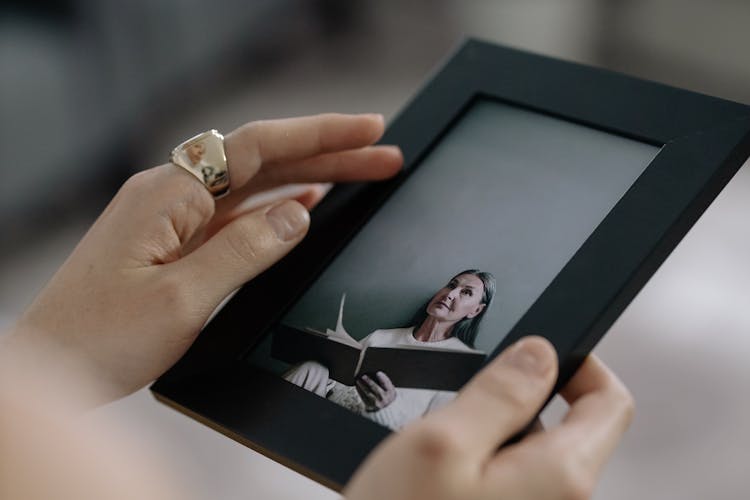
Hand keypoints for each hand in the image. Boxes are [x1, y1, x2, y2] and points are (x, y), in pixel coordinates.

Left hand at [3, 113, 401, 404]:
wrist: (50, 367)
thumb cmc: (99, 337)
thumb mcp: (183, 298)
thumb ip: (246, 251)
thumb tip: (298, 214)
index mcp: (168, 194)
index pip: (257, 147)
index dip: (319, 135)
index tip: (367, 130)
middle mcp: (170, 194)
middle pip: (263, 160)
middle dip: (328, 154)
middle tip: (382, 153)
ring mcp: (172, 216)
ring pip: (254, 186)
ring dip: (309, 178)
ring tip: (360, 175)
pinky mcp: (175, 240)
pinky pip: (237, 213)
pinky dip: (276, 207)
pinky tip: (304, 205)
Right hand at [344, 337, 633, 499]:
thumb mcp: (444, 441)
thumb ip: (501, 392)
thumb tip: (539, 354)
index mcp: (561, 477)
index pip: (610, 402)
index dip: (580, 364)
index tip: (538, 352)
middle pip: (564, 428)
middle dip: (516, 405)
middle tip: (460, 409)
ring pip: (528, 456)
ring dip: (489, 439)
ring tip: (439, 455)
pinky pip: (507, 485)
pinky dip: (478, 468)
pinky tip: (436, 482)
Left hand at [356, 371, 396, 410]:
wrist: (385, 410)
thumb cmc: (387, 396)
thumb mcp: (390, 389)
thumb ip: (385, 382)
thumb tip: (376, 373)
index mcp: (391, 393)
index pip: (387, 384)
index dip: (383, 378)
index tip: (378, 372)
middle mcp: (384, 398)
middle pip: (376, 388)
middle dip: (369, 381)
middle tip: (364, 376)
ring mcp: (376, 403)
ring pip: (368, 393)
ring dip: (362, 386)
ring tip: (358, 380)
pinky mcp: (370, 406)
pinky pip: (363, 397)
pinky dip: (359, 391)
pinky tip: (357, 386)